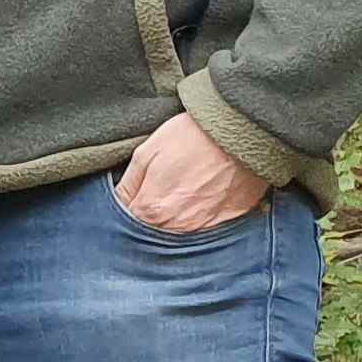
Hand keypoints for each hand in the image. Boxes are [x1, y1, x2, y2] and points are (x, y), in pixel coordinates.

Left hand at [115, 112, 270, 234]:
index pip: (128, 222)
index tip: (136, 194)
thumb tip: (119, 202)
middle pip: (154, 230)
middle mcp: (177, 226)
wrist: (242, 130)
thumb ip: (129, 184)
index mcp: (151, 210)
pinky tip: (204, 195)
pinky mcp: (229, 221)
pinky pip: (207, 227)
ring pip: (180, 231)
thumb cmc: (192, 137)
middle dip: (151, 216)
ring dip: (176, 217)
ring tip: (184, 190)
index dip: (130, 207)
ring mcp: (205, 227)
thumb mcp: (146, 152)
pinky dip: (201, 215)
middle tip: (161, 190)